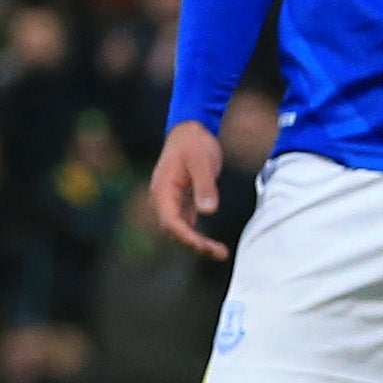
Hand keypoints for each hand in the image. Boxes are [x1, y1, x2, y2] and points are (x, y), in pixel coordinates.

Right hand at [148, 120, 230, 260]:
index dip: (187, 237)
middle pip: (173, 230)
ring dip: (196, 243)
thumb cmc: (194, 143)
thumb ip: (205, 186)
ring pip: (179, 229)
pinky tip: (212, 243)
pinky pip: (185, 224)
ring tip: (219, 252)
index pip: (170, 221)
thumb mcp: (203, 162)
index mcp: (163, 190)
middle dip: (194, 244)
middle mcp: (162, 198)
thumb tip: (208, 211)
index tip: (206, 246)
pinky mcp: (181, 201)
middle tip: (219, 253)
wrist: (190, 129)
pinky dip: (197, 235)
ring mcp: (171, 201)